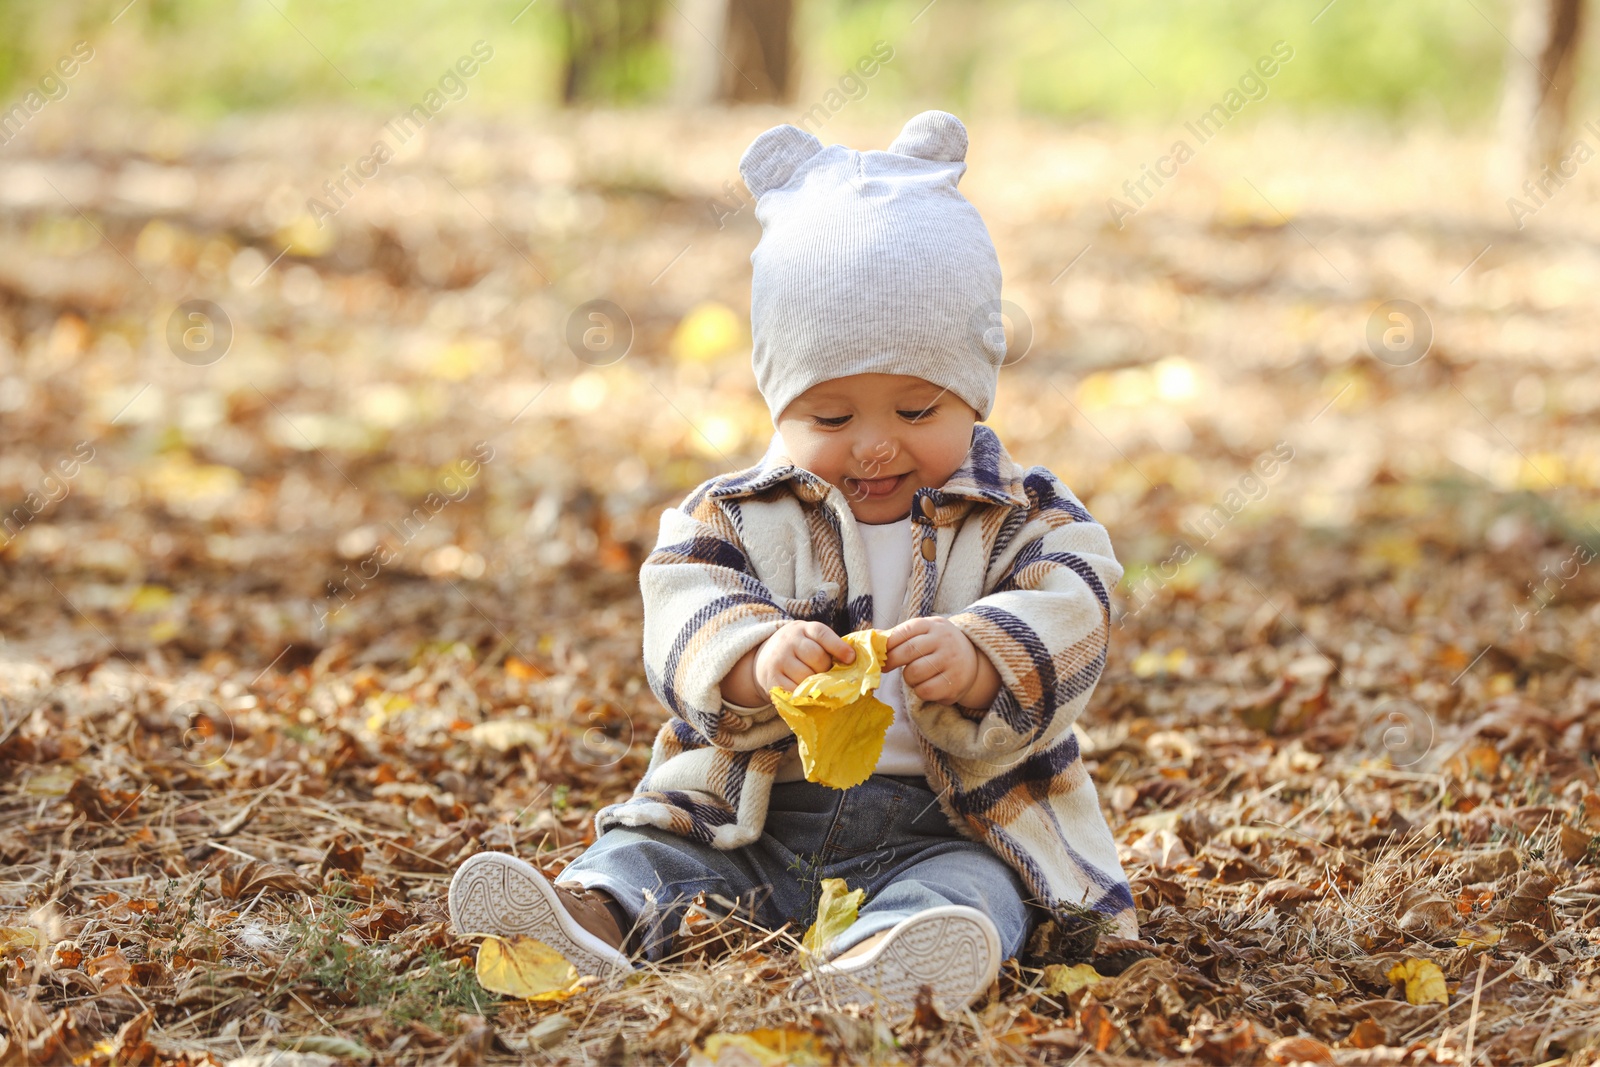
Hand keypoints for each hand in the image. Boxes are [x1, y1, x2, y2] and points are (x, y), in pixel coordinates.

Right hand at [754, 620, 855, 693]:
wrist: (764, 658)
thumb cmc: (798, 650)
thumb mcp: (809, 639)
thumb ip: (828, 646)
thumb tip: (851, 662)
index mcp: (803, 629)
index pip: (821, 634)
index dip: (838, 646)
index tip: (851, 659)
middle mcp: (789, 641)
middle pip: (816, 657)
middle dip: (827, 669)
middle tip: (828, 674)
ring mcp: (779, 659)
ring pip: (806, 676)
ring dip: (816, 683)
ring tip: (816, 683)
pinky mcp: (772, 679)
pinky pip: (794, 690)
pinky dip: (804, 694)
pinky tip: (806, 693)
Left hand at [885, 616, 999, 708]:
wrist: (972, 659)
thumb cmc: (937, 645)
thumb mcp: (923, 632)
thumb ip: (899, 635)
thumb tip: (872, 637)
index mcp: (933, 625)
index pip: (904, 632)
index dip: (887, 644)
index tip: (878, 653)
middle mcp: (944, 641)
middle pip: (908, 652)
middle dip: (891, 662)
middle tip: (884, 667)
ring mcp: (951, 662)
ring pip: (914, 674)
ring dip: (908, 678)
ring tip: (916, 675)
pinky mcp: (954, 684)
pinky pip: (924, 691)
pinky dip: (920, 691)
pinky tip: (927, 685)